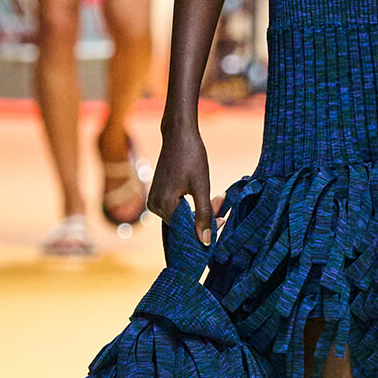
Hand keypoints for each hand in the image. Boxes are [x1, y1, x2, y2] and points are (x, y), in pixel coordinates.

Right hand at [148, 119, 214, 243]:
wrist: (179, 135)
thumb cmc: (191, 157)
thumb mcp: (201, 187)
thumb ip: (204, 215)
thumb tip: (205, 242)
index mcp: (163, 205)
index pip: (186, 230)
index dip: (205, 229)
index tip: (223, 220)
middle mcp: (154, 206)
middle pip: (183, 225)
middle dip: (205, 218)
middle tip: (221, 205)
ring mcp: (154, 201)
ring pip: (182, 217)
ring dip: (200, 211)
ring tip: (217, 199)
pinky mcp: (158, 195)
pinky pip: (177, 209)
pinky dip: (193, 206)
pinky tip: (206, 197)